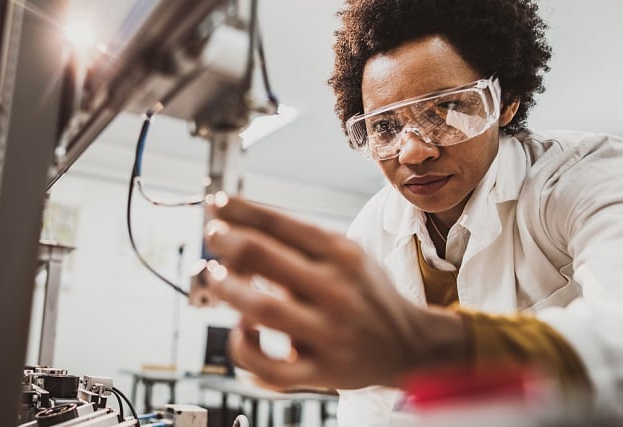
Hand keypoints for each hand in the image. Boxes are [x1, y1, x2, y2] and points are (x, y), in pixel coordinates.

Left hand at [203, 195, 464, 390]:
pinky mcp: (321, 372)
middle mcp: (335, 290)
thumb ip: (299, 242)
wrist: (409, 346)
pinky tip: (241, 332)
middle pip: (265, 257)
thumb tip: (239, 225)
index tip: (216, 204)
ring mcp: (328, 333)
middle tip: (212, 235)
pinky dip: (246, 351)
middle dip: (228, 241)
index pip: (281, 223)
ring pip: (262, 308)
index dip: (240, 210)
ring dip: (229, 289)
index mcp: (341, 255)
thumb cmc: (366, 294)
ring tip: (215, 276)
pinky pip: (271, 368)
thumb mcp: (347, 254)